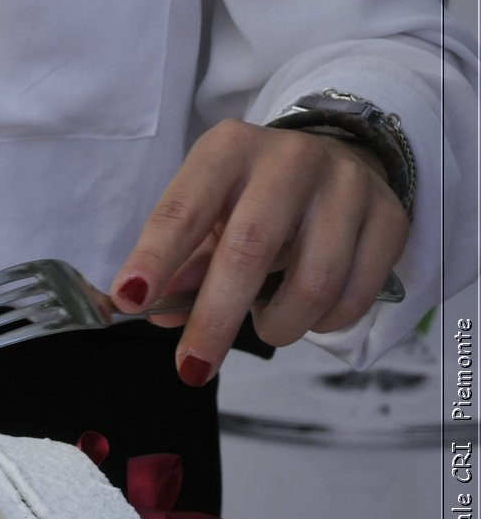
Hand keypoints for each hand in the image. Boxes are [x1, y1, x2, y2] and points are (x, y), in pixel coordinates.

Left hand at [111, 118, 408, 385]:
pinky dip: (324, 323)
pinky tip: (307, 315)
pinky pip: (354, 296)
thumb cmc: (250, 198)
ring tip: (265, 325)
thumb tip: (156, 311)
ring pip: (313, 282)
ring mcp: (347, 185)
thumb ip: (180, 262)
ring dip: (279, 326)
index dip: (155, 257)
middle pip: (250, 251)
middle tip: (193, 367)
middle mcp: (290, 159)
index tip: (130, 301)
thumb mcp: (205, 215)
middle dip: (215, 320)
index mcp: (228, 151)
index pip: (184, 209)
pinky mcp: (389, 217)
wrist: (336, 159)